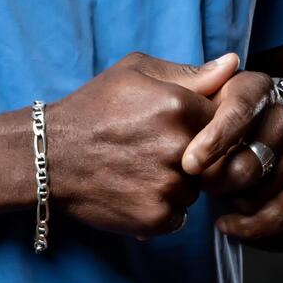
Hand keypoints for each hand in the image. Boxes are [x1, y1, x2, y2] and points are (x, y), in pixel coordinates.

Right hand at [44, 50, 242, 239]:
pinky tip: (133, 189)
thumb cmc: (92, 109)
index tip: (172, 127)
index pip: (223, 121)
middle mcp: (180, 148)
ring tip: (138, 169)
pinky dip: (161, 208)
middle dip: (191, 156)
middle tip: (151, 149)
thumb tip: (234, 65)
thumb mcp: (134, 73)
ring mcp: (170, 187)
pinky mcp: (157, 218)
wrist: (49, 157)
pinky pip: (179, 216)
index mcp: (180, 106)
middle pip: (213, 158)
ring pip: (196, 189)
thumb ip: (189, 72)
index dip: (200, 126)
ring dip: (177, 183)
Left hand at [178, 70, 282, 241]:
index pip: (239, 113)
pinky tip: (224, 224)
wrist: (254, 128)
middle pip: (250, 161)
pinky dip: (249, 225)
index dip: (214, 140)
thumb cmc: (208, 108)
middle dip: (215, 179)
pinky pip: (279, 213)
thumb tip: (226, 63)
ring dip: (230, 198)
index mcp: (256, 88)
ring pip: (261, 190)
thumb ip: (198, 78)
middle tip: (194, 179)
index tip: (190, 163)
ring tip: (211, 189)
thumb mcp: (197, 88)